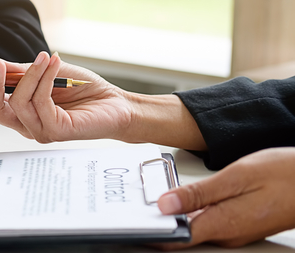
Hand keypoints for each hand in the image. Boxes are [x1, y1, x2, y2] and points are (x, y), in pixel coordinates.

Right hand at [0, 52, 206, 149]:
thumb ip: (22, 72)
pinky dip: (44, 80)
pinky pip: (40, 104)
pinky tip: (54, 64)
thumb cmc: (83, 91)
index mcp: (18, 110)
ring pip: (18, 102)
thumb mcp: (46, 73)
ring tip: (45, 57)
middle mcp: (24, 124)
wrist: (117, 105)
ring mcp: (39, 130)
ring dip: (31, 75)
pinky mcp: (56, 131)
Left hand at [153, 147, 294, 249]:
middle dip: (161, 220)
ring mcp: (235, 231)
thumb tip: (166, 205)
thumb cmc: (285, 175)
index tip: (134, 220)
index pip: (176, 238)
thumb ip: (198, 193)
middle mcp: (228, 234)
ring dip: (177, 213)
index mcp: (223, 224)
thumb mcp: (236, 177)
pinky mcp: (240, 224)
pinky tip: (186, 196)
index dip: (152, 231)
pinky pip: (209, 220)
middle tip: (140, 202)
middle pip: (183, 233)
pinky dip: (193, 210)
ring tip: (158, 196)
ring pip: (195, 226)